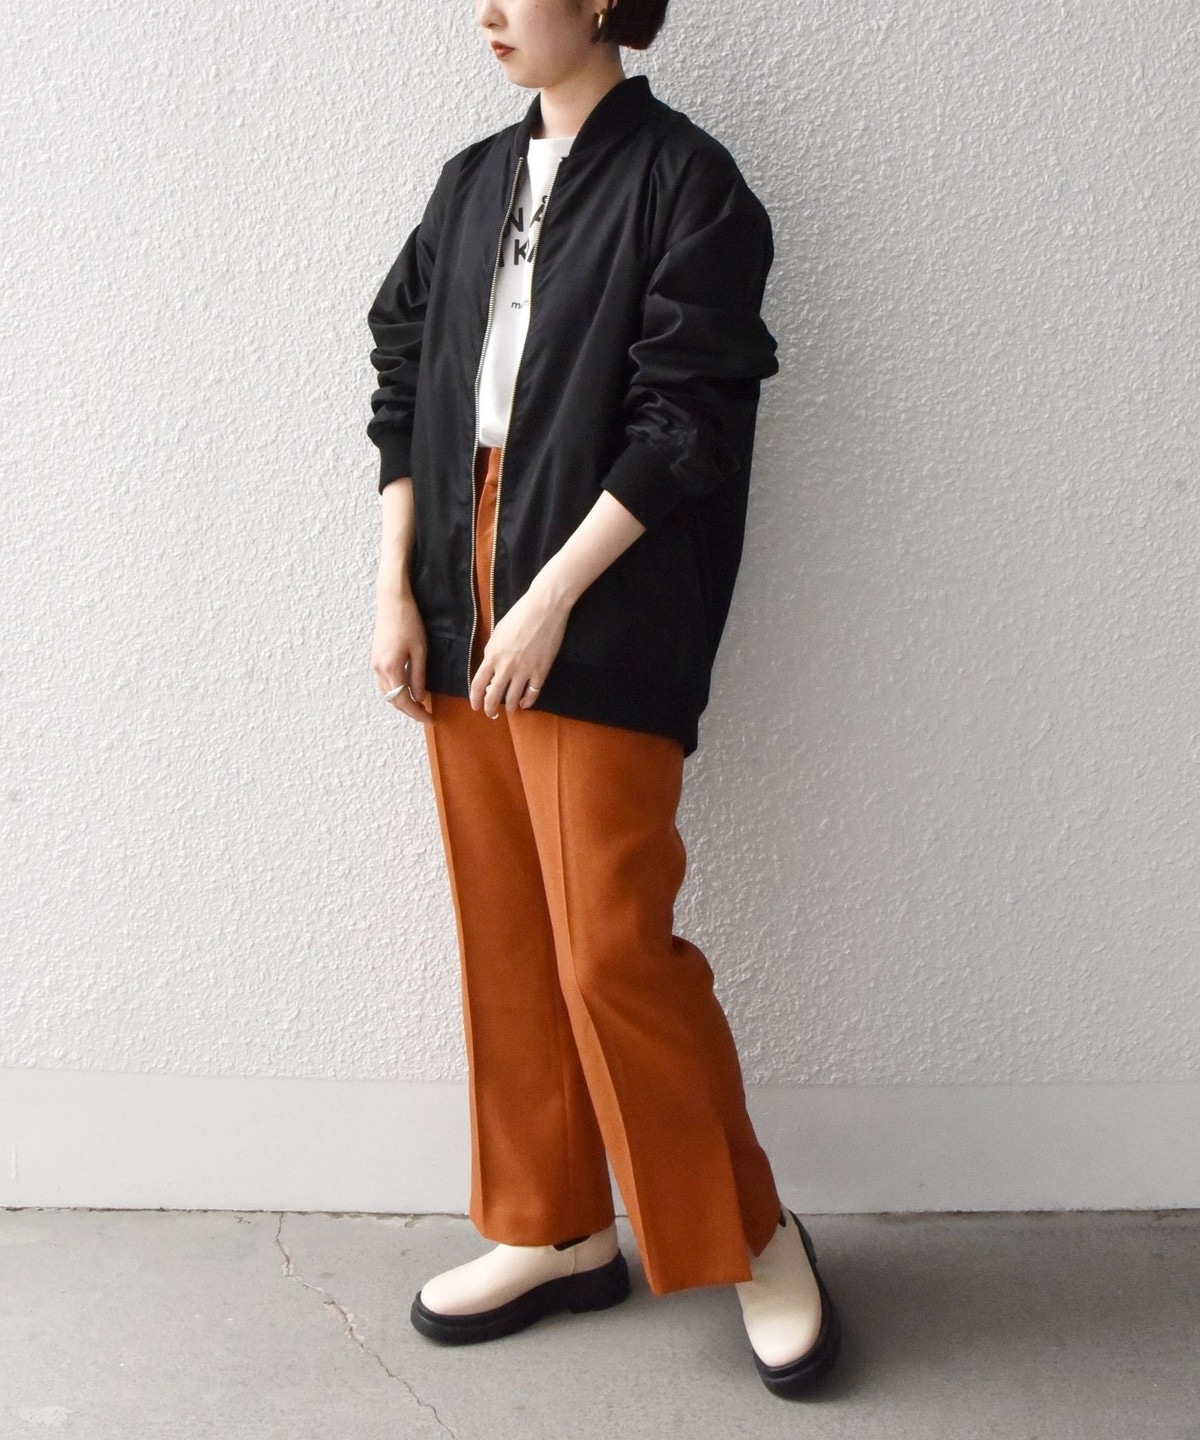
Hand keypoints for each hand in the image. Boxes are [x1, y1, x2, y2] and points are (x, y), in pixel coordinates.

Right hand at [372, 587, 433, 726]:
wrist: (392, 601)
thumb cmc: (409, 622)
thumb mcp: (420, 651)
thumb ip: (418, 676)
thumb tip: (419, 697)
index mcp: (391, 669)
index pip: (403, 700)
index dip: (416, 713)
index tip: (429, 719)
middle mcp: (379, 670)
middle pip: (393, 700)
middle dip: (409, 710)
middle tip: (425, 715)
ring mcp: (374, 664)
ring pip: (387, 693)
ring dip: (401, 702)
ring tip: (418, 705)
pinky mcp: (375, 658)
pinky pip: (383, 683)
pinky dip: (394, 691)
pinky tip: (405, 690)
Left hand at [469, 577, 569, 717]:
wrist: (544, 608)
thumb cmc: (519, 614)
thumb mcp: (498, 632)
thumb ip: (493, 651)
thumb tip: (491, 665)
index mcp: (492, 655)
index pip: (478, 684)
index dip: (475, 698)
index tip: (475, 706)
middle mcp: (505, 667)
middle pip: (493, 696)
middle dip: (490, 708)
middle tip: (491, 714)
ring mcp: (524, 671)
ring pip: (513, 698)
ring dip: (510, 707)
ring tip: (510, 710)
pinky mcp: (541, 671)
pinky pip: (533, 692)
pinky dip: (528, 701)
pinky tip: (525, 704)